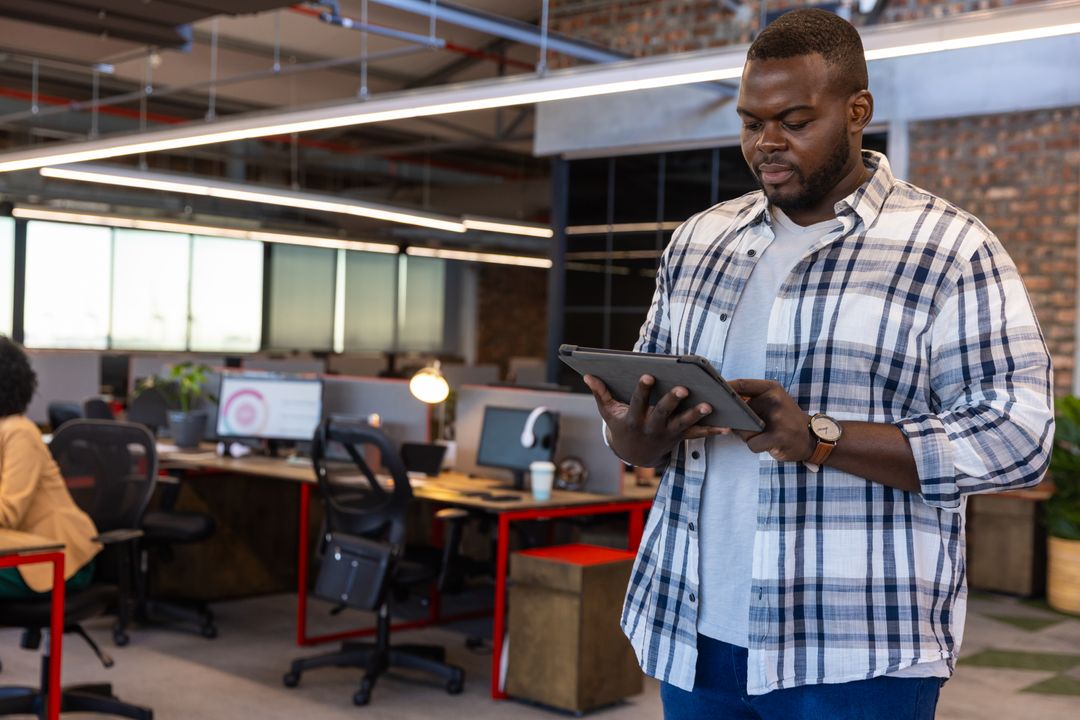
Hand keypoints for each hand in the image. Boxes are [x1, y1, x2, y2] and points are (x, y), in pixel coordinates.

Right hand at [584, 374, 727, 467]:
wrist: (634, 454)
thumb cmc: (621, 426)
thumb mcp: (608, 413)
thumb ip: (600, 394)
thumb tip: (588, 375)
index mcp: (633, 419)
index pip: (637, 402)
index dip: (642, 390)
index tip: (648, 375)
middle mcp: (651, 427)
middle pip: (663, 413)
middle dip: (672, 401)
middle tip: (683, 389)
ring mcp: (667, 434)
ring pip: (683, 425)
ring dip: (696, 416)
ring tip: (708, 406)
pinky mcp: (680, 438)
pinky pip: (698, 435)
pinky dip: (713, 431)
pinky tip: (727, 426)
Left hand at [726, 378, 813, 461]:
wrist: (811, 437)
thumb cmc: (785, 418)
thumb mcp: (771, 401)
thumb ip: (750, 399)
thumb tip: (721, 402)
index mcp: (771, 388)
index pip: (741, 384)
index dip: (724, 388)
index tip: (711, 392)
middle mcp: (774, 400)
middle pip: (738, 409)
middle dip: (734, 418)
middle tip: (735, 421)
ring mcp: (778, 419)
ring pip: (743, 429)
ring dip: (747, 435)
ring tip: (762, 433)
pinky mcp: (779, 438)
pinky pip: (752, 444)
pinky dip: (756, 446)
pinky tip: (767, 444)